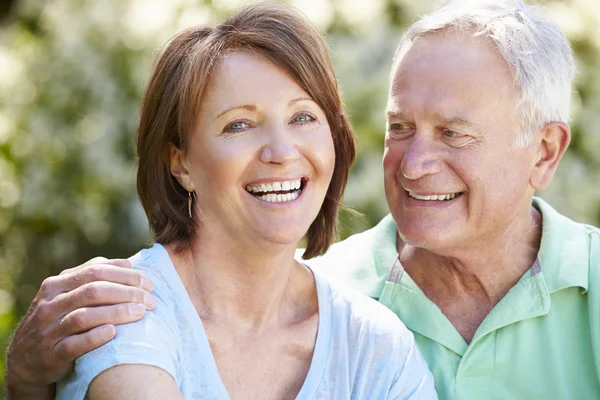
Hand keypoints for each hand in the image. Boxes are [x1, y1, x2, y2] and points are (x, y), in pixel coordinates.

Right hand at [5, 257, 156, 398]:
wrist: (25, 359)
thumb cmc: (58, 320)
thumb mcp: (67, 294)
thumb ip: (92, 278)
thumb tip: (128, 265)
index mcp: (56, 284)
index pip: (96, 271)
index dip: (126, 275)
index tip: (148, 283)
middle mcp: (50, 304)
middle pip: (94, 290)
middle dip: (127, 293)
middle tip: (151, 300)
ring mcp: (48, 329)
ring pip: (85, 316)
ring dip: (117, 313)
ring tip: (141, 313)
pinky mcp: (51, 354)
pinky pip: (74, 344)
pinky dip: (95, 337)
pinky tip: (114, 333)